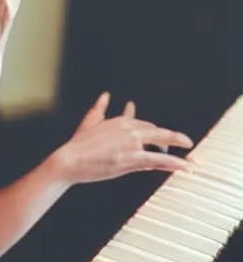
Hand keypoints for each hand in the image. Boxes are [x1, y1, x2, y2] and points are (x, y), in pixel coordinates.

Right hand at [53, 92, 193, 183]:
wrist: (69, 159)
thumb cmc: (78, 144)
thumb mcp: (90, 121)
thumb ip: (99, 107)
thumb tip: (106, 95)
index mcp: (120, 121)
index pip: (145, 126)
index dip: (155, 133)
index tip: (163, 139)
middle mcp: (128, 129)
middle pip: (158, 133)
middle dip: (173, 139)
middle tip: (186, 144)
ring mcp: (131, 144)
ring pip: (162, 145)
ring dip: (180, 153)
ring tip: (192, 161)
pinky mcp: (131, 159)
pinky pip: (158, 160)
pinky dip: (175, 162)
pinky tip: (186, 166)